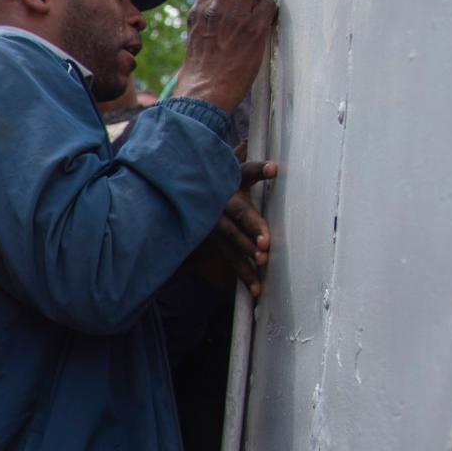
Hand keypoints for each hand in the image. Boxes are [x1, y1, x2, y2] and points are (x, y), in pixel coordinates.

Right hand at [177, 0, 277, 113]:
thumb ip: (206, 17)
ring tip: (264, 0)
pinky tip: (268, 18)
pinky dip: (271, 7)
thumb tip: (221, 8)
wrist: (205, 91)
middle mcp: (216, 8)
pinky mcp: (254, 28)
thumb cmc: (201, 71)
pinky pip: (269, 3)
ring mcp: (235, 16)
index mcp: (199, 11)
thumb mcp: (195, 36)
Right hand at [198, 160, 277, 296]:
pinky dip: (243, 274)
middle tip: (265, 245)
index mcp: (228, 181)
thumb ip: (250, 164)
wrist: (177, 193)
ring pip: (231, 240)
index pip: (246, 172)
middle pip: (238, 216)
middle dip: (251, 230)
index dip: (259, 170)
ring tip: (262, 262)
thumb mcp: (229, 167)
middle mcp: (219, 203)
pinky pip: (230, 257)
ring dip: (246, 254)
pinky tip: (257, 290)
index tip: (273, 170)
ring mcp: (213, 224)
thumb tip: (269, 160)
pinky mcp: (213, 241)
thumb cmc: (215, 179)